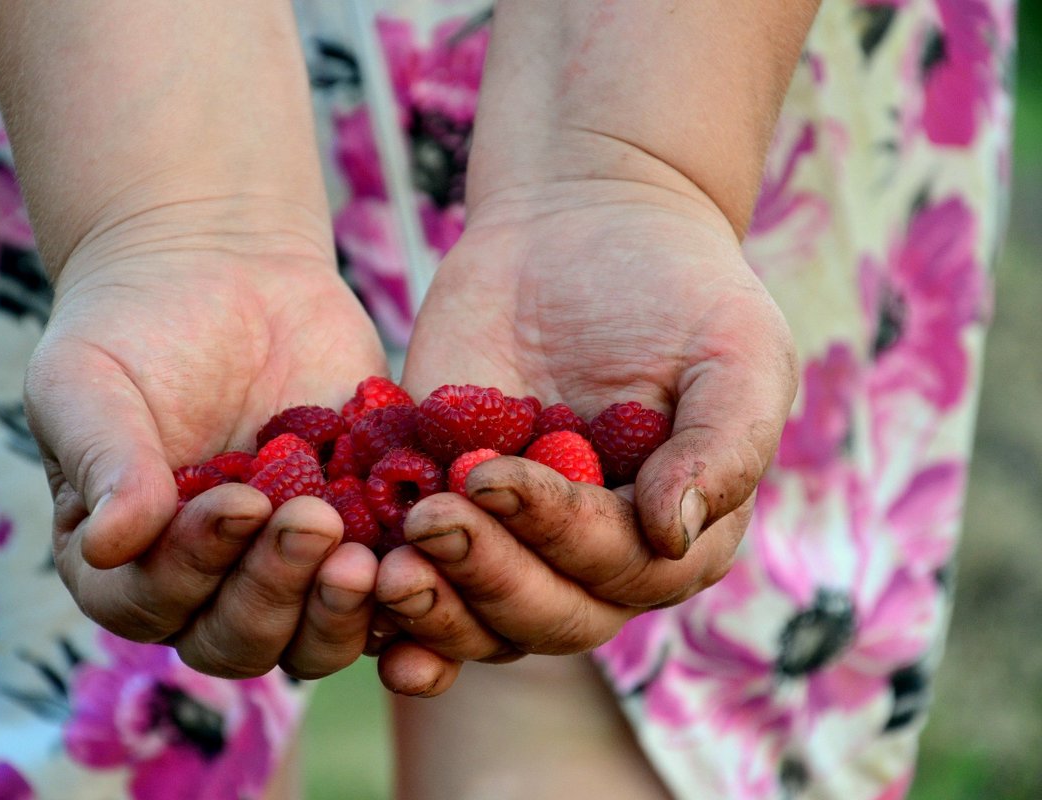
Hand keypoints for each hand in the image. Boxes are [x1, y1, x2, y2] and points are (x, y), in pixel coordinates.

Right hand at [26, 200, 386, 679]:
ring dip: (339, 611)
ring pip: (315, 639)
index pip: (153, 604)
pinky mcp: (358, 544)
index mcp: (124, 567)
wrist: (227, 278)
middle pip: (239, 640)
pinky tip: (422, 549)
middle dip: (276, 590)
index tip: (239, 502)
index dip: (194, 568)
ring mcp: (287, 572)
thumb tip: (108, 545)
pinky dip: (404, 587)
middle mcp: (206, 588)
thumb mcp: (89, 382)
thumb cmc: (137, 330)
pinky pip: (385, 593)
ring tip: (367, 557)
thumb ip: (103, 462)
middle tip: (313, 522)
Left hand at [374, 174, 797, 693]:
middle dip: (488, 576)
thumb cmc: (678, 287)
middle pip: (549, 613)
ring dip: (434, 609)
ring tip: (385, 570)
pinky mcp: (447, 511)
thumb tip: (673, 535)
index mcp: (676, 535)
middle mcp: (598, 558)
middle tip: (429, 523)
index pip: (623, 570)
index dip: (560, 536)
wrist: (582, 224)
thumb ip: (725, 445)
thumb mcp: (737, 351)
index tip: (493, 478)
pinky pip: (424, 581)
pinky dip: (392, 607)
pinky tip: (358, 591)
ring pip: (482, 619)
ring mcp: (518, 541)